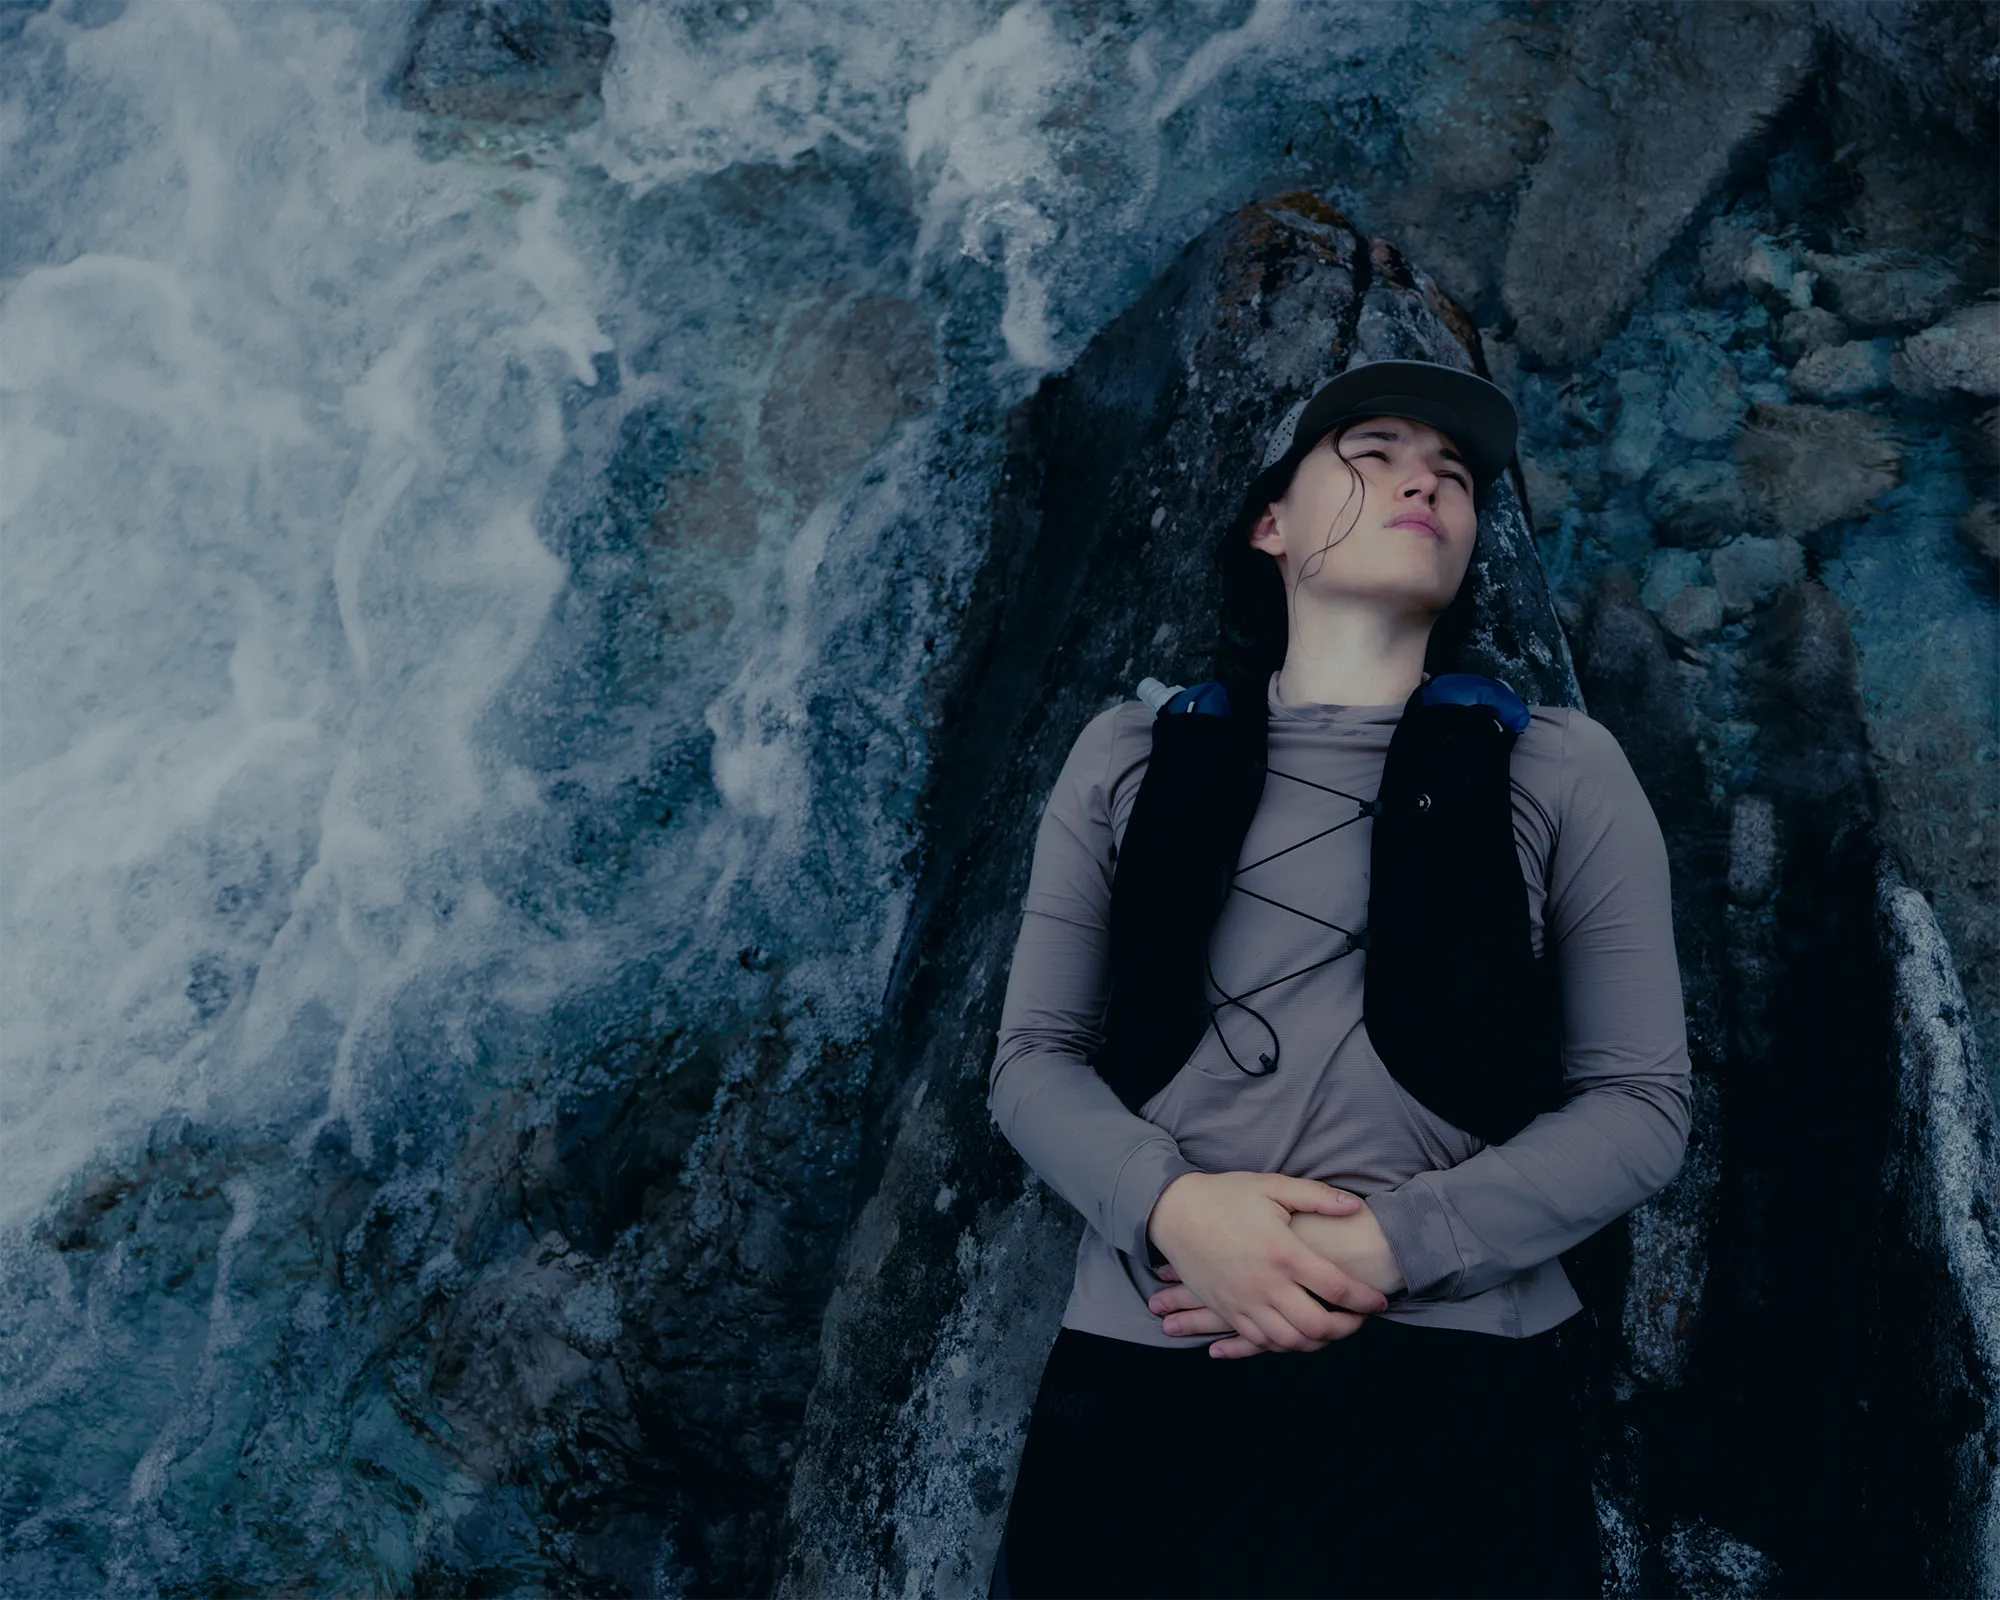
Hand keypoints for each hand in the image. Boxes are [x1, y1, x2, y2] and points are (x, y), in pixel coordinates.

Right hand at [1142, 1172, 1390, 1359]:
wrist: (1173, 1212)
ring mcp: (1243, 1301)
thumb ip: (1316, 1196)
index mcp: (1283, 1252)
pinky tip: (1295, 1334)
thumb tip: (1354, 1206)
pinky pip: (1259, 1341)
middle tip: (1359, 1320)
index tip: (1380, 1300)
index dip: (1365, 1299)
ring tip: (1331, 1329)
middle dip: (1347, 1328)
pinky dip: (1283, 1345)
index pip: (1337, 1288)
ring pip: (1289, 1341)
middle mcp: (1265, 1284)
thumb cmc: (1224, 1195)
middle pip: (1317, 1325)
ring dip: (1317, 1342)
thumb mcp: (1271, 1186)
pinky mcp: (1226, 1310)